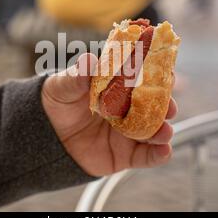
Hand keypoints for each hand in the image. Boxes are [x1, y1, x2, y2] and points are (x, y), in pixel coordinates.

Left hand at [42, 53, 176, 176]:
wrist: (47, 135)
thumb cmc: (59, 102)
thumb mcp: (64, 85)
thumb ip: (78, 76)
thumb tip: (88, 60)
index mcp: (119, 86)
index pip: (145, 79)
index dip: (159, 76)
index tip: (167, 73)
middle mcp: (129, 108)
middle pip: (155, 106)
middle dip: (166, 106)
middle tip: (169, 107)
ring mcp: (129, 132)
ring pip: (154, 131)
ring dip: (164, 131)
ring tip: (164, 131)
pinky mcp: (126, 154)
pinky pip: (146, 156)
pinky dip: (158, 154)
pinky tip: (163, 151)